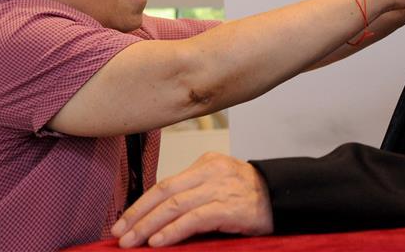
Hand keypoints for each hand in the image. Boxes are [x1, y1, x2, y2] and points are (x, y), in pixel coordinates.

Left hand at [112, 152, 273, 247]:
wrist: (284, 196)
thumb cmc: (252, 196)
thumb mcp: (221, 183)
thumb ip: (195, 191)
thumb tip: (161, 216)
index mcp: (206, 163)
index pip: (166, 183)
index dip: (141, 203)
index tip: (123, 221)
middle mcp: (210, 172)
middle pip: (165, 192)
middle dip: (138, 214)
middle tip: (119, 233)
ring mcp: (219, 188)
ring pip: (174, 205)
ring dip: (148, 225)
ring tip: (131, 241)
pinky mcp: (228, 207)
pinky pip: (194, 218)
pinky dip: (173, 231)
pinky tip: (158, 241)